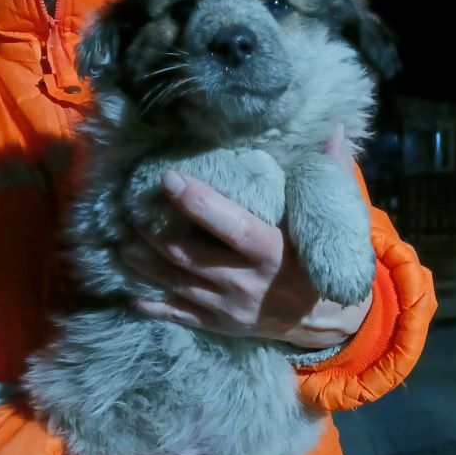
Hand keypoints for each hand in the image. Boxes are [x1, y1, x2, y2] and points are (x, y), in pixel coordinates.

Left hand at [121, 124, 372, 347]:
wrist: (328, 322)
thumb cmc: (323, 262)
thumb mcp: (333, 223)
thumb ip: (331, 175)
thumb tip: (336, 129)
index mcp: (271, 251)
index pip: (228, 225)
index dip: (196, 201)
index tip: (167, 177)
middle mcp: (245, 282)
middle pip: (187, 255)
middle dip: (152, 232)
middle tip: (127, 210)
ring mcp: (229, 307)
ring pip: (175, 283)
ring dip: (143, 263)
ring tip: (120, 242)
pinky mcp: (220, 325)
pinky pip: (178, 316)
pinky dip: (152, 305)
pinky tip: (131, 292)